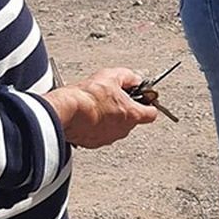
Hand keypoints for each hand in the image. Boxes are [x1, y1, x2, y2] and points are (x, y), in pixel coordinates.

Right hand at [43, 66, 157, 148]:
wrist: (66, 111)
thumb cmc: (89, 96)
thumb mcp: (113, 76)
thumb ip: (129, 77)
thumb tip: (135, 79)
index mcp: (132, 115)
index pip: (152, 113)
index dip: (148, 104)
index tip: (143, 98)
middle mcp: (123, 130)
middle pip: (132, 119)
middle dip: (125, 109)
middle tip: (113, 97)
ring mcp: (108, 138)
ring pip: (115, 127)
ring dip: (110, 117)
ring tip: (98, 105)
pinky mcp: (93, 143)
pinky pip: (99, 133)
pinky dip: (96, 125)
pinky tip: (89, 115)